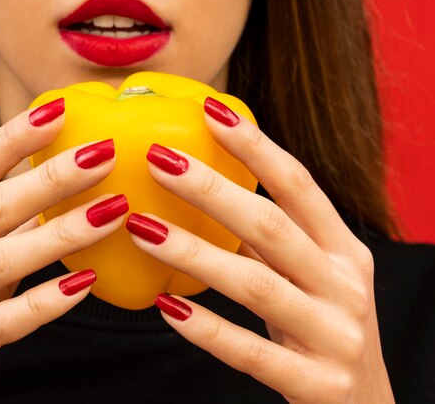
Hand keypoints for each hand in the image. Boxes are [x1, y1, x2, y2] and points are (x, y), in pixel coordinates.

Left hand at [126, 97, 393, 402]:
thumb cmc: (324, 327)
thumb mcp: (310, 276)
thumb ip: (270, 241)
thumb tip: (206, 194)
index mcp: (344, 249)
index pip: (299, 185)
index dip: (255, 146)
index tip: (210, 112)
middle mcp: (345, 284)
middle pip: (272, 226)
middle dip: (212, 190)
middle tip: (158, 159)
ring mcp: (335, 334)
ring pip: (256, 285)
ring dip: (195, 253)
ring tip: (143, 229)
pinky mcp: (316, 382)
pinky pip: (251, 353)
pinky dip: (207, 328)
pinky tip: (167, 306)